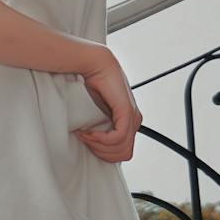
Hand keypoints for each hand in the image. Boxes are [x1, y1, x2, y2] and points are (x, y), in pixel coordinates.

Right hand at [72, 47, 142, 162]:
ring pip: (121, 149)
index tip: (86, 142)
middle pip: (123, 155)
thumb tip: (91, 144)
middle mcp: (134, 121)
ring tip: (85, 135)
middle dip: (101, 152)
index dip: (102, 153)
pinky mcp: (127, 112)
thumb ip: (100, 127)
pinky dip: (101, 139)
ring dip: (99, 146)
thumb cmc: (93, 85)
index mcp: (129, 122)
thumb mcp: (96, 112)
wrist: (96, 65)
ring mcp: (132, 117)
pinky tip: (90, 132)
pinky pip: (118, 138)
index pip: (122, 152)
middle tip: (85, 140)